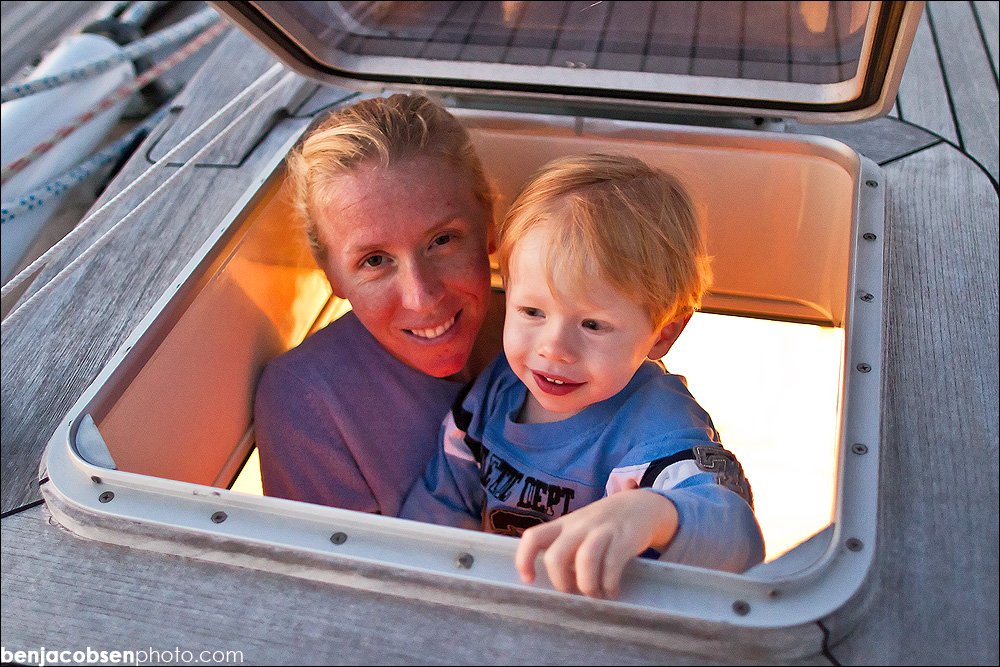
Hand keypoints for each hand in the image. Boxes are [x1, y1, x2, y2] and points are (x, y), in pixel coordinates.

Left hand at [514, 489, 678, 598]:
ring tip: (595, 594)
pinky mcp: (624, 539)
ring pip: (585, 561)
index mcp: (563, 524)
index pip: (533, 537)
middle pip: (556, 556)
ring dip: (587, 587)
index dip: (524, 559)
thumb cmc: (604, 524)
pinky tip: (612, 591)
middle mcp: (579, 526)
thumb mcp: (580, 527)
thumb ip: (565, 546)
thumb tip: (552, 580)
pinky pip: (611, 566)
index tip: (529, 579)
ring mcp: (602, 531)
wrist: (642, 505)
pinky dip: (609, 585)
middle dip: (561, 583)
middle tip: (573, 592)